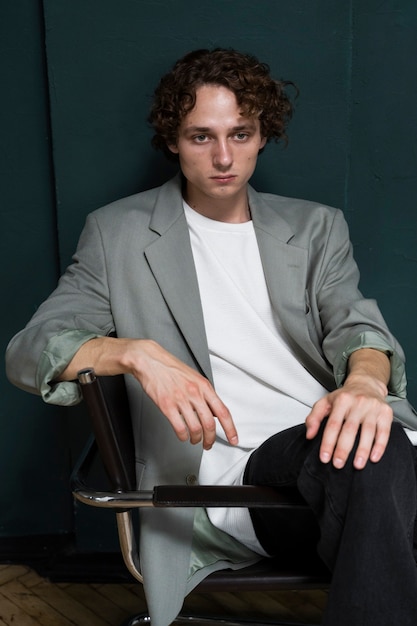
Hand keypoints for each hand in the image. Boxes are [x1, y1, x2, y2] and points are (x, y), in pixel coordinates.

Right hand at [129, 340, 237, 449]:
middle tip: (209, 444)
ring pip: (196, 428)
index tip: (233, 438)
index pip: (223, 411)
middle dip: (211, 439)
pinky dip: (183, 436)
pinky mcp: (167, 405)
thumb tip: (214, 410)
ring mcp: (181, 399)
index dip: (230, 429)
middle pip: (210, 424)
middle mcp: (195, 393)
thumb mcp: (195, 377)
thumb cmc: (171, 368)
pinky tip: (183, 435)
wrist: (151, 361)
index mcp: (204, 386)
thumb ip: (206, 394)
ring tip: (195, 440)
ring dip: (196, 439)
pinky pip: (180, 428)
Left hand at [305, 349, 392, 469]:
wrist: (366, 384)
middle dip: (343, 449)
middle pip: (350, 429)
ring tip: (357, 465)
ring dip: (363, 450)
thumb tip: (309, 435)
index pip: (333, 424)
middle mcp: (358, 403)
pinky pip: (384, 431)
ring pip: (368, 431)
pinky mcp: (386, 413)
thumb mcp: (325, 402)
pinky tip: (374, 457)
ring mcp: (373, 407)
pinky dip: (380, 446)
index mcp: (341, 400)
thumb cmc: (344, 397)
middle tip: (338, 464)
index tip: (324, 458)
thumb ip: (314, 417)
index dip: (328, 442)